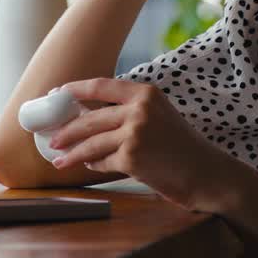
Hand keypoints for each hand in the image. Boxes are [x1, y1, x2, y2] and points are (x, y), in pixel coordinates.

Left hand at [47, 78, 236, 211]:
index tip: (56, 95)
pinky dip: (94, 166)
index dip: (73, 90)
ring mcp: (134, 133)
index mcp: (145, 92)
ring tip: (59, 160)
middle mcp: (139, 109)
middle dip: (66, 130)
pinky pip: (102, 162)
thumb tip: (86, 114)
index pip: (99, 86)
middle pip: (89, 118)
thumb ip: (128, 108)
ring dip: (72, 154)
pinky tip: (90, 167)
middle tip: (52, 139)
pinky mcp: (132, 157)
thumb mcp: (158, 113)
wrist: (204, 172)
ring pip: (90, 143)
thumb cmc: (180, 144)